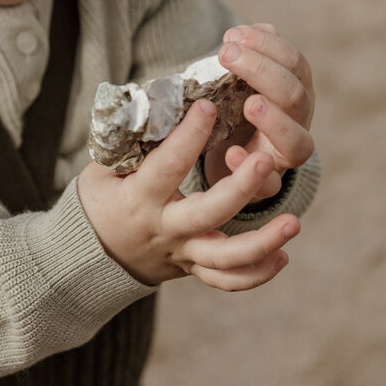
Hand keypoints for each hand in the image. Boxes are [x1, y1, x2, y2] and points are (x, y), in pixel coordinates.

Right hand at [78, 100, 299, 290]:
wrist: (93, 258)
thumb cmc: (100, 202)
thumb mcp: (103, 171)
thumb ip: (133, 146)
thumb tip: (164, 105)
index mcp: (138, 200)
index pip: (166, 168)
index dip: (188, 137)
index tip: (208, 106)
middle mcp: (164, 230)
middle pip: (207, 214)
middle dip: (239, 188)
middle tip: (266, 159)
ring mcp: (182, 253)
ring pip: (225, 258)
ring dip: (262, 242)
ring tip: (293, 222)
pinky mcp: (193, 269)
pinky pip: (227, 280)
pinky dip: (257, 273)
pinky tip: (283, 256)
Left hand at [205, 23, 315, 199]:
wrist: (230, 160)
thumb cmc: (236, 112)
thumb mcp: (240, 83)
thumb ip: (249, 56)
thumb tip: (253, 29)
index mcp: (295, 93)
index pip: (294, 64)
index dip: (268, 46)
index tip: (233, 35)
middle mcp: (298, 123)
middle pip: (296, 96)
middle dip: (264, 73)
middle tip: (228, 56)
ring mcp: (286, 156)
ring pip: (298, 143)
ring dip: (276, 122)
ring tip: (251, 104)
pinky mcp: (267, 185)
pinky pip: (269, 183)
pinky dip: (252, 168)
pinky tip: (232, 153)